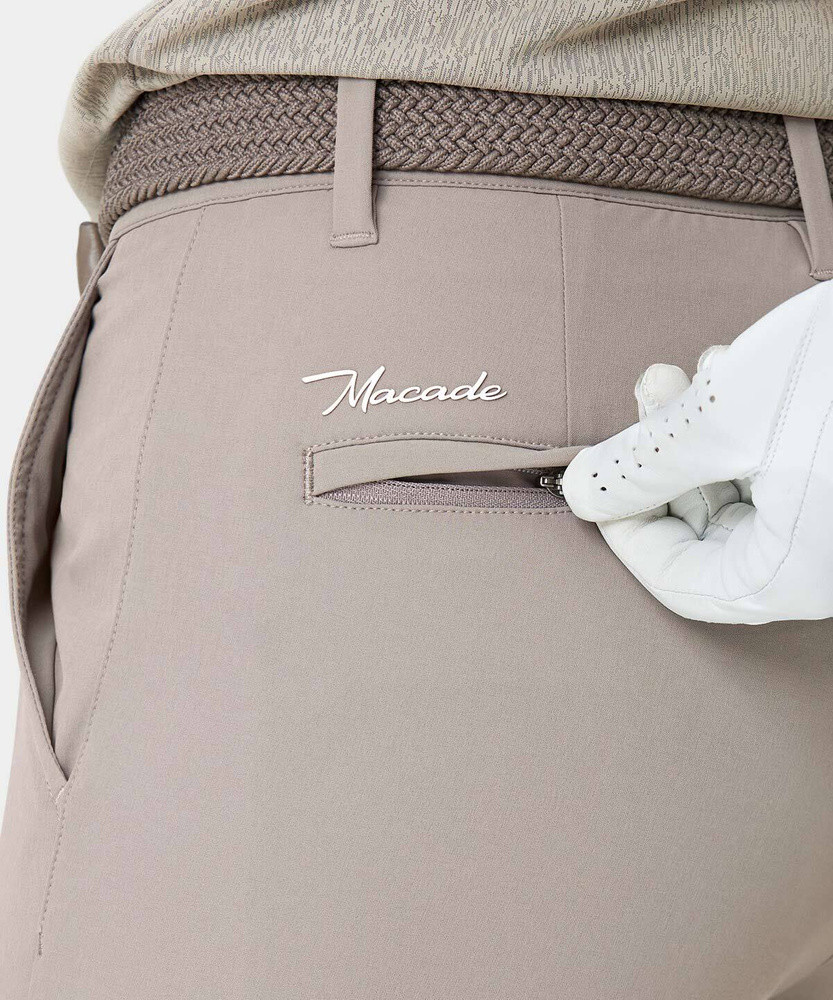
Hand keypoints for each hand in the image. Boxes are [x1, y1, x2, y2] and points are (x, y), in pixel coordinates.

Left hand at [561, 282, 832, 623]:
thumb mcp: (728, 417)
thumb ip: (645, 463)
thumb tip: (584, 491)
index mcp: (792, 574)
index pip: (681, 584)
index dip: (627, 533)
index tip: (596, 480)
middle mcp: (818, 560)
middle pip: (707, 531)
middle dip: (664, 460)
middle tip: (648, 396)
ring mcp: (830, 517)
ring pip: (740, 488)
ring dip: (699, 430)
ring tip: (688, 373)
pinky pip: (776, 464)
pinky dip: (743, 421)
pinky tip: (736, 367)